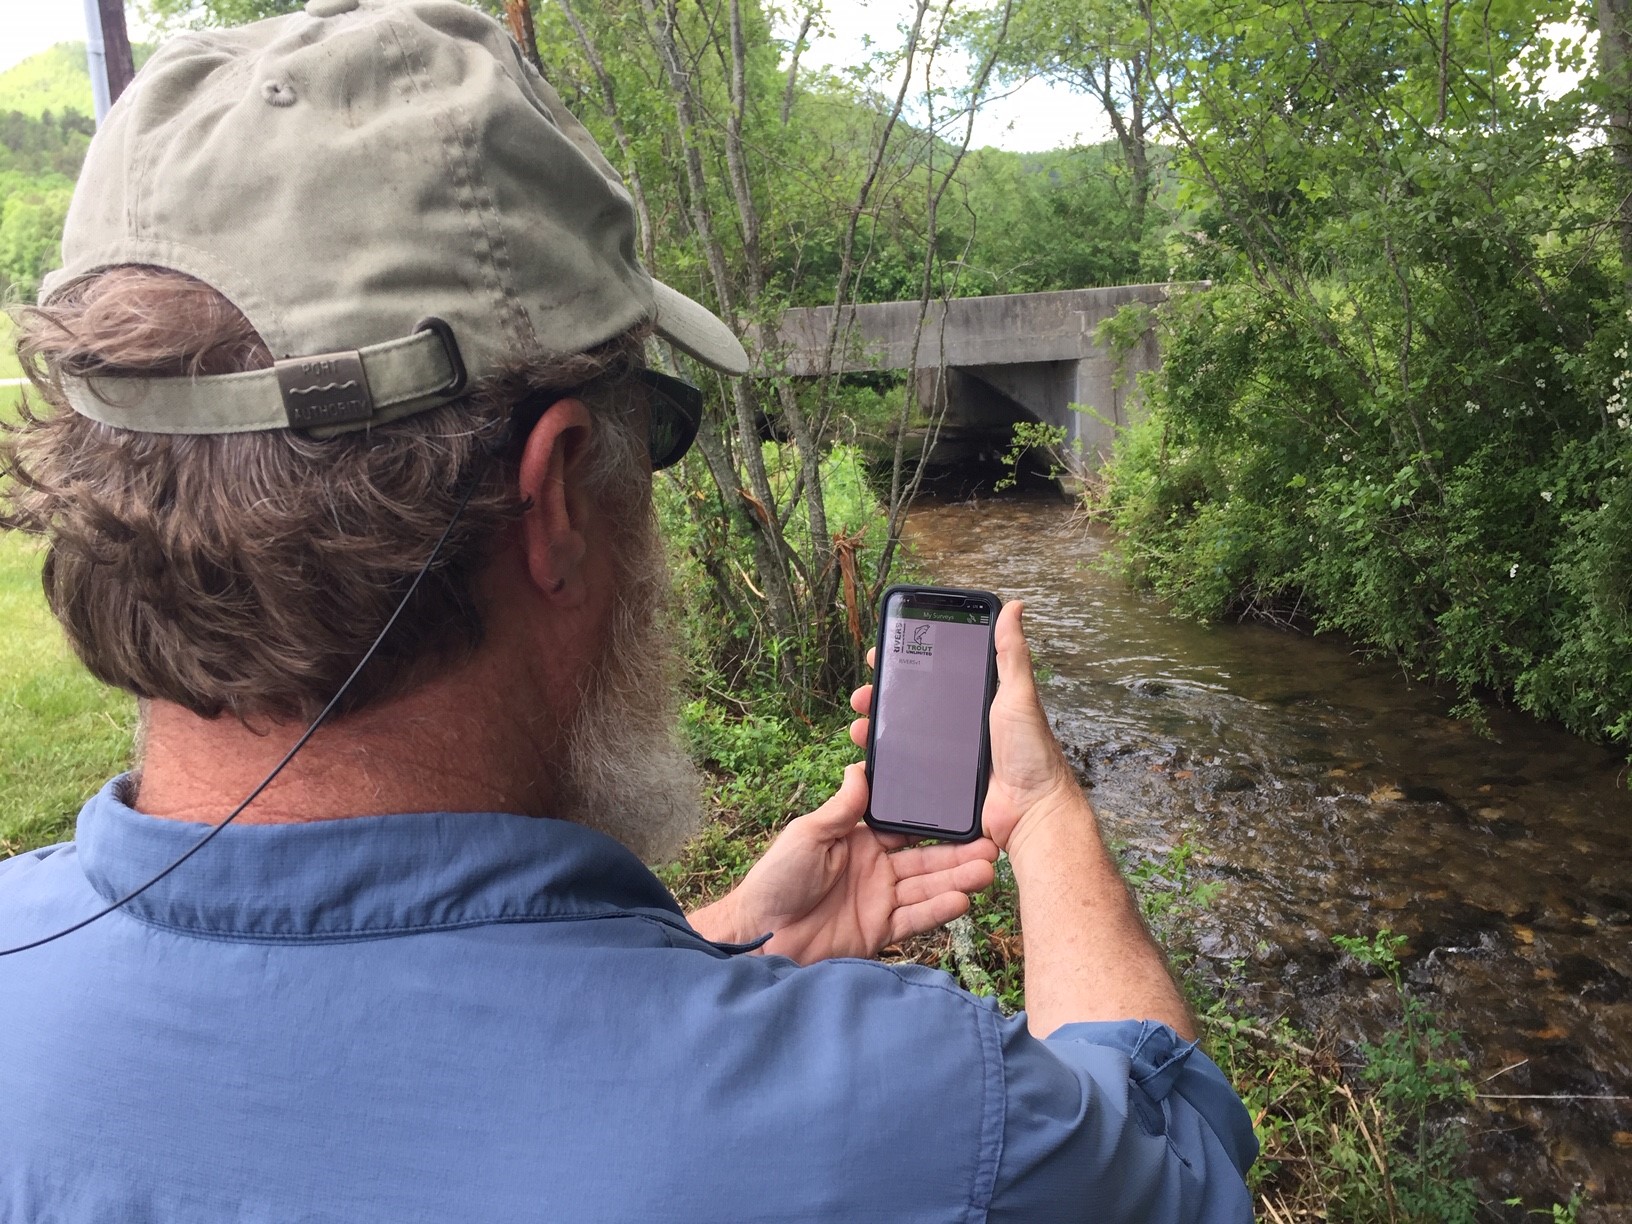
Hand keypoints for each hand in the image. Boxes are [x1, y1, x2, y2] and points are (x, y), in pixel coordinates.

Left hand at [688, 763, 997, 964]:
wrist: (760, 936)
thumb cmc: (775, 880)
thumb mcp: (808, 835)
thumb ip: (842, 808)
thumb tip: (860, 767)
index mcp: (858, 841)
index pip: (905, 828)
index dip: (934, 823)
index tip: (963, 814)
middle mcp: (875, 870)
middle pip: (925, 860)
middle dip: (958, 854)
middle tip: (991, 847)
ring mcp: (879, 901)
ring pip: (926, 888)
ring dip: (956, 880)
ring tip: (986, 871)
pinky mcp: (878, 931)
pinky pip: (914, 918)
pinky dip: (938, 910)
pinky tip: (962, 900)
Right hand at [848, 601, 1077, 852]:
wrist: (1031, 811)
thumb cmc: (1032, 753)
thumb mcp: (1019, 695)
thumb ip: (1011, 653)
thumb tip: (1015, 607)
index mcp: (975, 703)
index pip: (933, 676)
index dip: (906, 663)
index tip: (883, 653)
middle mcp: (957, 728)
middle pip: (909, 707)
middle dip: (881, 697)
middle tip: (864, 694)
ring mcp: (945, 757)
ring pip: (901, 738)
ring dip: (876, 730)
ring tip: (860, 726)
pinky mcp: (938, 784)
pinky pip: (906, 771)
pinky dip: (885, 764)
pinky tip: (869, 759)